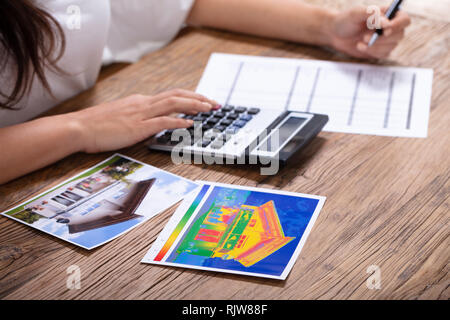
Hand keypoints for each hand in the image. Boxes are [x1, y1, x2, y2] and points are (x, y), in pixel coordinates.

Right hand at [69, 89, 218, 152]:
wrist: (79, 128)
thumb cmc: (97, 125)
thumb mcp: (122, 117)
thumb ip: (139, 118)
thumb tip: (155, 124)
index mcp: (140, 101)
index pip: (171, 95)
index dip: (190, 97)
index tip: (204, 101)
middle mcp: (143, 103)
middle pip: (177, 95)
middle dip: (199, 98)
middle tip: (215, 103)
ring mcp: (141, 114)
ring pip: (173, 103)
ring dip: (194, 105)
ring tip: (209, 108)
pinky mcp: (137, 126)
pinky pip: (162, 121)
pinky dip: (178, 120)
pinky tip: (191, 123)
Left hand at [328, 6, 410, 58]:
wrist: (335, 34)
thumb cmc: (346, 20)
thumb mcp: (356, 13)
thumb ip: (372, 14)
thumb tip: (387, 23)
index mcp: (388, 14)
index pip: (404, 19)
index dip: (398, 25)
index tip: (385, 30)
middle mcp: (390, 27)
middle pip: (400, 34)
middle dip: (381, 38)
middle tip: (365, 37)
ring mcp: (386, 40)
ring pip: (391, 46)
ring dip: (375, 46)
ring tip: (360, 41)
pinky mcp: (379, 50)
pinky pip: (383, 54)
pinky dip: (371, 52)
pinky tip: (360, 46)